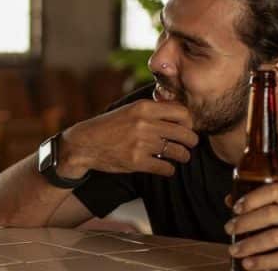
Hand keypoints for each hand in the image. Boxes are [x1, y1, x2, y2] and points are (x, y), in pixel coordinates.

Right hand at [62, 99, 197, 178]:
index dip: (189, 122)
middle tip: (190, 144)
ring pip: (178, 152)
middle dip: (191, 141)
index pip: (182, 113)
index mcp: (144, 107)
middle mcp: (144, 123)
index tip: (186, 128)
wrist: (85, 144)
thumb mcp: (129, 110)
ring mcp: (141, 143)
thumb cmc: (109, 126)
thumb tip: (179, 112)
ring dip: (183, 156)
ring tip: (181, 157)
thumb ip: (152, 110)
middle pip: (185, 133)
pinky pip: (166, 168)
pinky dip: (169, 169)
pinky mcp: (137, 162)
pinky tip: (166, 167)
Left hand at [225, 183, 277, 269]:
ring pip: (274, 238)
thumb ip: (273, 204)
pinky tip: (251, 264)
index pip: (274, 191)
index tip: (235, 208)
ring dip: (250, 245)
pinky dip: (264, 262)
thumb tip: (231, 202)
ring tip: (236, 250)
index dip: (251, 199)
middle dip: (244, 223)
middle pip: (270, 214)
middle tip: (230, 230)